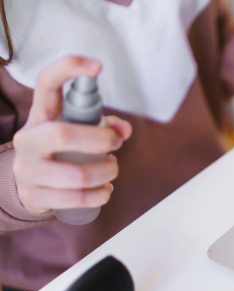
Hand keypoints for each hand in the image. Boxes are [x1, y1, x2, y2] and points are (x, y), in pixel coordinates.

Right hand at [12, 56, 131, 213]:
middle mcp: (28, 140)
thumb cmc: (59, 152)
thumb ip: (103, 125)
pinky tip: (105, 190)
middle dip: (100, 140)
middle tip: (116, 144)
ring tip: (112, 168)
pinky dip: (100, 195)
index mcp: (40, 116)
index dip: (69, 69)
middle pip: (63, 135)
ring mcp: (28, 169)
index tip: (97, 66)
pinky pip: (77, 199)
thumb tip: (124, 129)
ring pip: (77, 174)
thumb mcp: (76, 132)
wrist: (28, 187)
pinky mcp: (35, 196)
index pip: (46, 83)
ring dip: (106, 172)